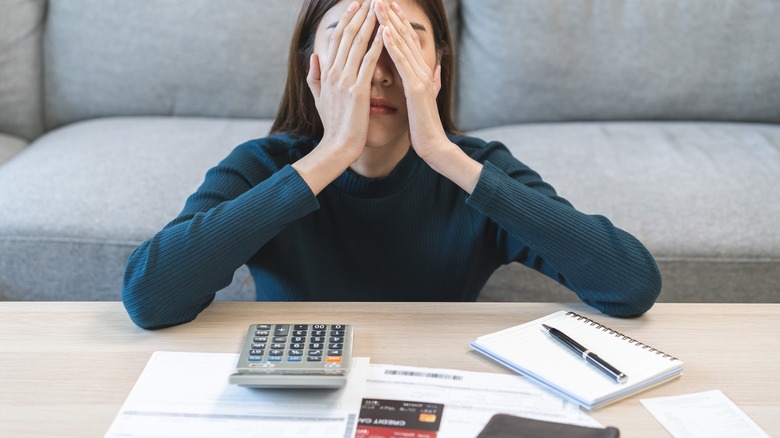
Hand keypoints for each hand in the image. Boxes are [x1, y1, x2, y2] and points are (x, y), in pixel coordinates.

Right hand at [307, 0, 384, 164]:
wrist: (337, 147)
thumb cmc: (332, 125)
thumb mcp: (317, 98)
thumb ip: (314, 76)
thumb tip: (314, 57)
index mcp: (327, 73)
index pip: (337, 40)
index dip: (346, 20)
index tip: (354, 5)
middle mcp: (334, 73)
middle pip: (347, 36)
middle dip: (358, 14)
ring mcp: (345, 80)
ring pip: (358, 44)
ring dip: (369, 22)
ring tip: (378, 7)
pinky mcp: (358, 90)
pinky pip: (368, 62)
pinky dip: (377, 44)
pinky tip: (384, 31)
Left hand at [375, 0, 448, 160]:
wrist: (434, 145)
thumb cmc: (426, 126)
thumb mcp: (428, 99)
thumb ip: (433, 81)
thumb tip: (437, 67)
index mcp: (422, 73)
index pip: (408, 42)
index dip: (398, 23)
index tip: (387, 7)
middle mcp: (423, 71)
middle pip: (406, 38)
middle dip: (393, 16)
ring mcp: (421, 78)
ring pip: (403, 45)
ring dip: (390, 23)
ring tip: (379, 6)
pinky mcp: (416, 89)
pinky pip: (402, 63)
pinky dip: (393, 46)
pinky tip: (384, 31)